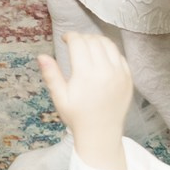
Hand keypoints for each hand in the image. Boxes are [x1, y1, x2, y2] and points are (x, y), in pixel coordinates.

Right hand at [41, 31, 133, 169]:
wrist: (101, 133)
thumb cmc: (78, 117)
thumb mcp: (60, 98)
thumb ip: (51, 75)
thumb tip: (41, 56)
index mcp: (86, 75)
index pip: (79, 42)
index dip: (70, 36)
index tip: (65, 39)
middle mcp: (105, 71)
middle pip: (93, 40)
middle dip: (82, 37)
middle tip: (74, 43)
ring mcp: (119, 74)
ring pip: (109, 44)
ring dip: (96, 40)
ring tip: (88, 46)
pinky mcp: (128, 78)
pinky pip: (119, 55)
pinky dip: (110, 51)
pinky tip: (101, 57)